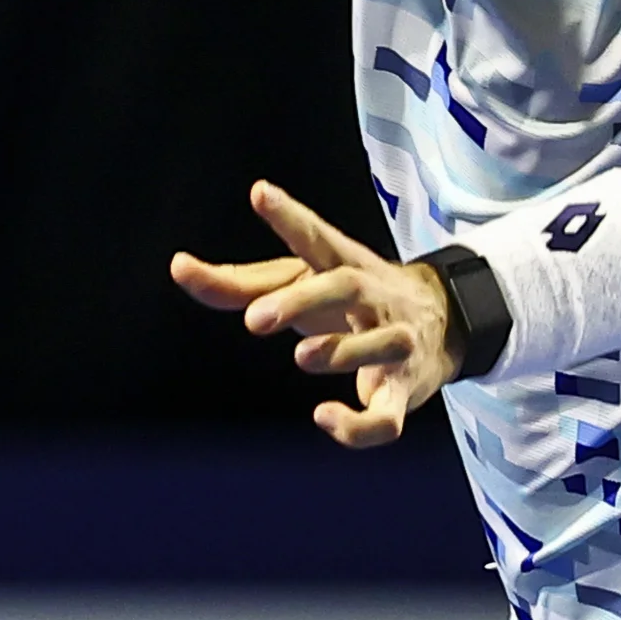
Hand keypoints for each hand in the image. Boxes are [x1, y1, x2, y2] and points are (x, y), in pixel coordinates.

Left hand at [170, 179, 458, 448]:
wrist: (443, 324)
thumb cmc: (347, 298)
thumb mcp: (298, 281)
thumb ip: (237, 282)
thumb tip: (177, 266)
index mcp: (342, 264)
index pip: (315, 236)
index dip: (288, 216)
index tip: (260, 193)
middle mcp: (372, 297)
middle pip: (345, 287)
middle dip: (303, 301)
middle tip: (255, 319)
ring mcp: (394, 343)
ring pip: (381, 344)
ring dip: (343, 352)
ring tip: (302, 358)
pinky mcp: (403, 392)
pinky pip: (388, 416)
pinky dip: (360, 426)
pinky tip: (325, 419)